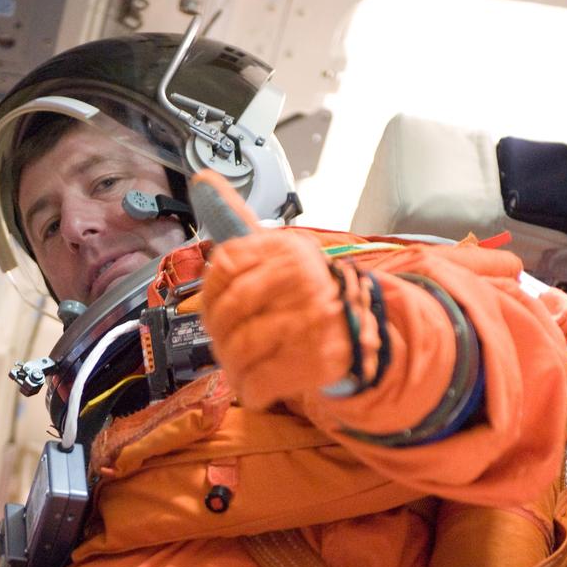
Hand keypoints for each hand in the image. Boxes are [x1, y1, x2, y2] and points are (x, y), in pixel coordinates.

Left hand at [195, 171, 376, 409]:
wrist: (364, 330)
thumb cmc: (307, 293)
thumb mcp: (278, 252)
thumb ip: (238, 220)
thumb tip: (202, 177)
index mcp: (286, 250)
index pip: (224, 265)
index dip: (209, 294)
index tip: (214, 310)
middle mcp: (301, 279)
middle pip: (228, 312)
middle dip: (220, 337)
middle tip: (228, 345)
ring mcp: (311, 319)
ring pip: (241, 350)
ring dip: (233, 367)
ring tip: (243, 368)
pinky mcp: (318, 359)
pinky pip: (260, 381)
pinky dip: (251, 390)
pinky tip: (257, 386)